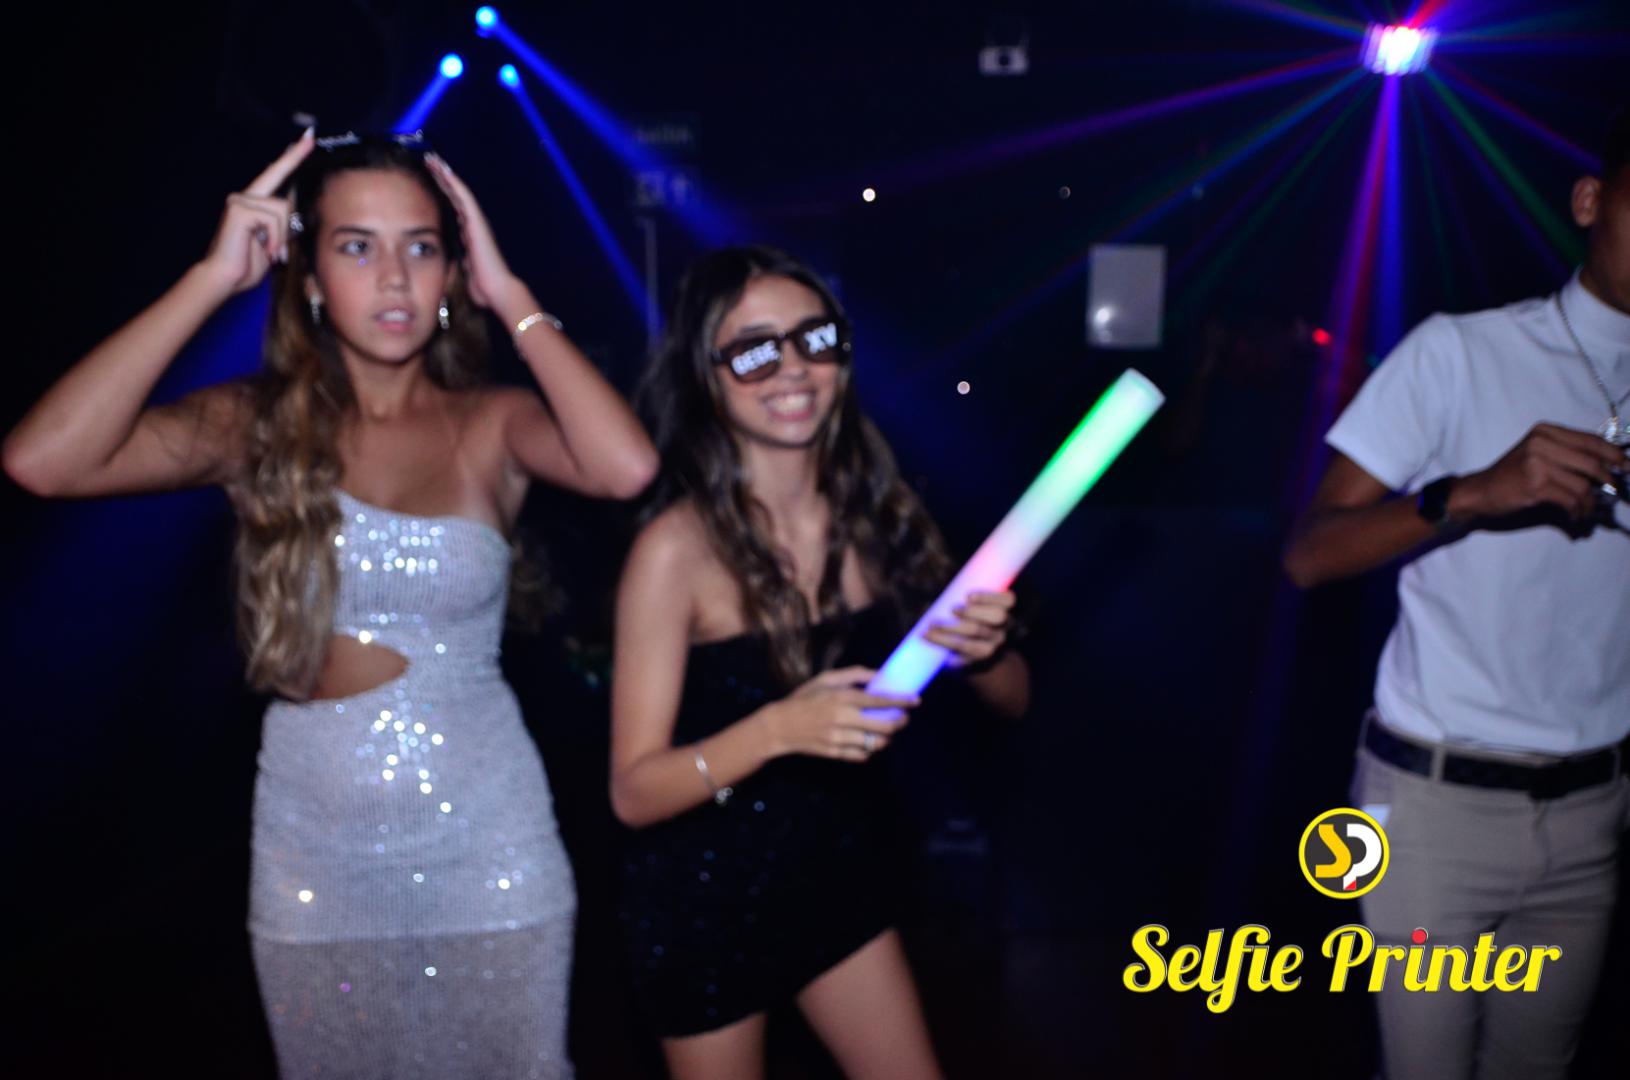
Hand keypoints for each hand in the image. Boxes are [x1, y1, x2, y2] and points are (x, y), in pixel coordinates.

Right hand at [200, 130, 313, 295]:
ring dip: (282, 236)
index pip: (276, 176)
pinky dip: (274, 239)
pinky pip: (273, 220)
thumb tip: (296, 209)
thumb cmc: (248, 264)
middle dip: (294, 157)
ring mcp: (240, 200)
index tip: (306, 140)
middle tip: (310, 137)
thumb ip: (282, 224)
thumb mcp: (273, 242)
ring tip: (272, 252)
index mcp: (255, 203)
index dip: (291, 158)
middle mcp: (245, 196)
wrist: (225, 278)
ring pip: (282, 210)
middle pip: (280, 183)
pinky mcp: (239, 209)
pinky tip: (265, 250)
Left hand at [423, 152, 524, 312]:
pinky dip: (453, 183)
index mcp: (468, 232)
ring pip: (458, 190)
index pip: (452, 205)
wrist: (496, 289)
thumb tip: (446, 259)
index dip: (441, 190)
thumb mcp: (463, 267)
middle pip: (454, 193)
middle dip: (441, 176)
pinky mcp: (476, 221)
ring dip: (445, 174)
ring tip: (432, 159)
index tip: (428, 177)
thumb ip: (456, 257)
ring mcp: (475, 220)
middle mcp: (472, 222)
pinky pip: (464, 197)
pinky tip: (443, 171)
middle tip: (428, 160)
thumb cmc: (481, 284)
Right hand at [762, 665, 916, 761]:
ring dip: (887, 738)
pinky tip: (869, 741)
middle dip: (900, 723)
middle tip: (903, 719)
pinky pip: (863, 755)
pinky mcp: (835, 753)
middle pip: (885, 726)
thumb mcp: (826, 679)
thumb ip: (854, 674)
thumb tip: (879, 675)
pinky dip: (871, 750)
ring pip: (876, 743)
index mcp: (841, 697)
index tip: (917, 701)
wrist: (780, 726)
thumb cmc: (804, 698)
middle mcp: (842, 718)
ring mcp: (839, 738)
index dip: (902, 701)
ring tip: (887, 732)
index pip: (880, 700)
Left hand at [925, 589, 1014, 669]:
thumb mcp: (973, 612)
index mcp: (1004, 612)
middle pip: (996, 618)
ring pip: (975, 636)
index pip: (1008, 600)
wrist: (977, 661)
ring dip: (950, 629)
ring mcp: (992, 647)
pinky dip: (942, 642)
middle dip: (973, 612)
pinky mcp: (977, 661)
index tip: (967, 596)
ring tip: (932, 624)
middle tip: (952, 609)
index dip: (989, 597)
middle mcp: (1002, 630)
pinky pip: (960, 652)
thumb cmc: (968, 625)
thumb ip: (965, 603)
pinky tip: (928, 637)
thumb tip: (939, 597)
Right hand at [1452, 423, 1625, 521]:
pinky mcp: (1535, 485)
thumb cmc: (1511, 475)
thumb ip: (1566, 454)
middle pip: (1591, 462)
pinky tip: (1575, 517)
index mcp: (1545, 431)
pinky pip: (1571, 500)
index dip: (1613, 454)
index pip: (1590, 440)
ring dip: (1590, 503)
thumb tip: (1608, 467)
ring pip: (1583, 485)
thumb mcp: (1537, 454)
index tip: (1626, 466)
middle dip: (1608, 480)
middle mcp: (1542, 443)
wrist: (1480, 491)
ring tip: (1588, 511)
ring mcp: (1537, 463)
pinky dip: (1578, 512)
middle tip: (1613, 492)